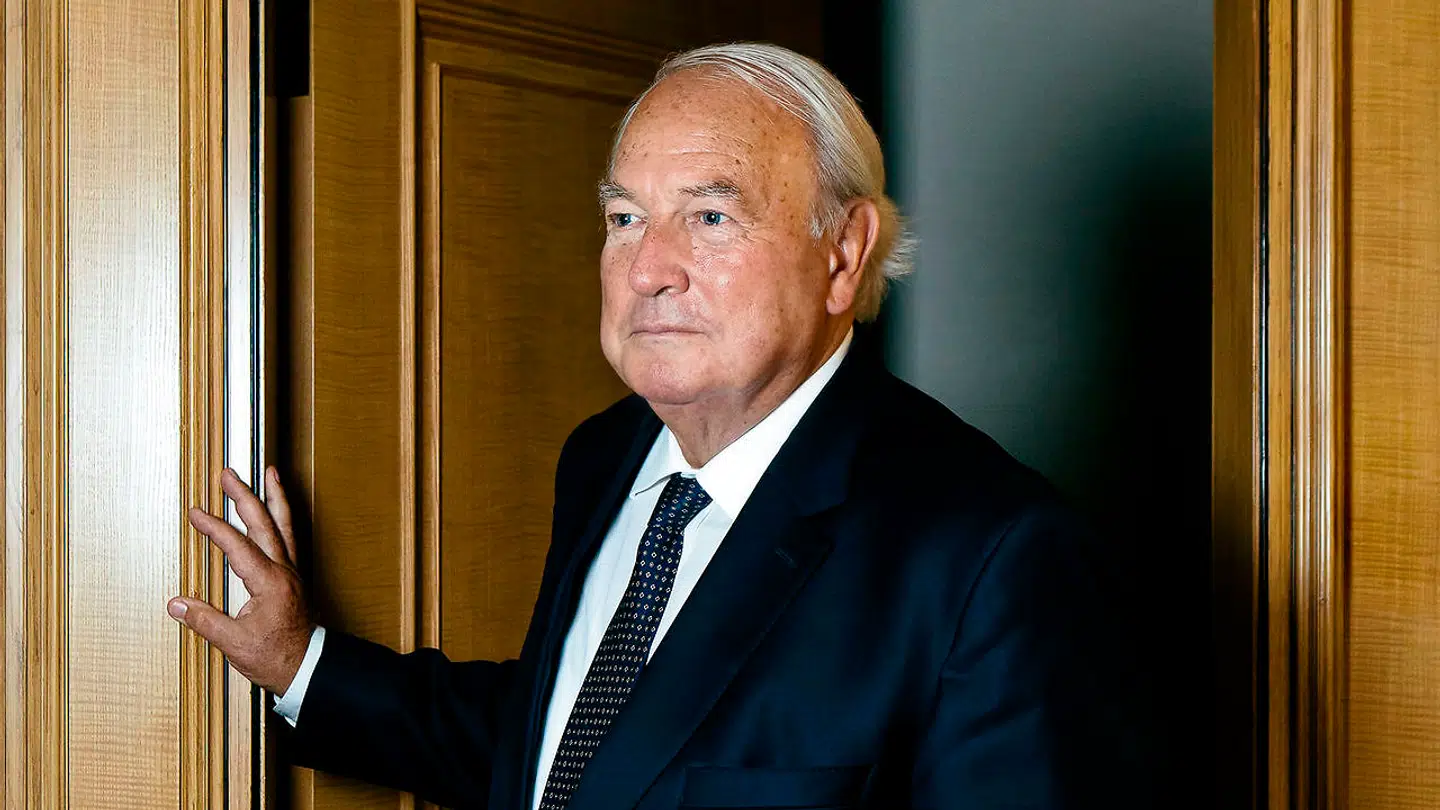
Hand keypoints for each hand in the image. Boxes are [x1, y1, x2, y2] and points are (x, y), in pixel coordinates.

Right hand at [168, 466, 313, 694]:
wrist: (309, 668)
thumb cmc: (276, 658)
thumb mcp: (234, 643)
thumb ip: (204, 620)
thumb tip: (176, 604)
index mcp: (269, 582)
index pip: (238, 546)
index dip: (215, 528)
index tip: (196, 512)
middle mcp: (284, 571)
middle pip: (265, 524)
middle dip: (245, 496)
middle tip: (229, 474)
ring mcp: (292, 572)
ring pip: (285, 525)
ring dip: (274, 497)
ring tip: (270, 473)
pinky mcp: (294, 578)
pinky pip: (289, 538)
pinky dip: (282, 518)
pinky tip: (276, 510)